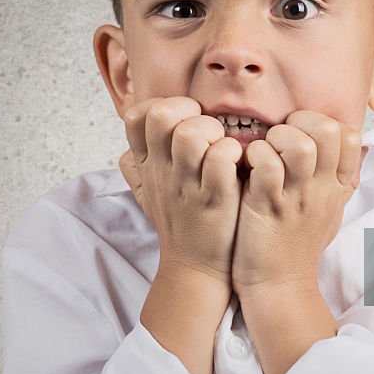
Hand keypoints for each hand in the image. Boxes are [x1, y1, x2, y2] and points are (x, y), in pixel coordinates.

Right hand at [119, 96, 242, 283]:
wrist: (195, 268)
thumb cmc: (181, 220)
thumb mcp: (149, 188)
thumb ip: (141, 157)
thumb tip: (139, 124)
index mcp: (148, 165)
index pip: (135, 116)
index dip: (161, 106)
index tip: (183, 121)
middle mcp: (163, 172)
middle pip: (162, 115)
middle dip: (190, 112)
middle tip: (208, 133)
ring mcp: (188, 186)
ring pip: (191, 133)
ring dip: (214, 131)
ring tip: (223, 148)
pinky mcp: (215, 200)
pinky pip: (222, 158)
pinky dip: (233, 153)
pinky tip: (237, 164)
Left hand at [231, 110, 363, 296]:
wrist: (280, 287)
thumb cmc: (299, 244)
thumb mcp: (332, 209)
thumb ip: (342, 178)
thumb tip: (359, 149)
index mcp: (337, 186)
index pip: (350, 135)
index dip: (322, 122)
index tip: (300, 134)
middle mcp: (322, 188)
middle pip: (329, 130)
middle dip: (299, 122)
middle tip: (278, 138)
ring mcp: (297, 198)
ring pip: (300, 145)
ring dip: (276, 138)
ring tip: (263, 152)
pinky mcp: (268, 207)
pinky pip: (266, 165)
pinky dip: (253, 156)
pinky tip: (247, 168)